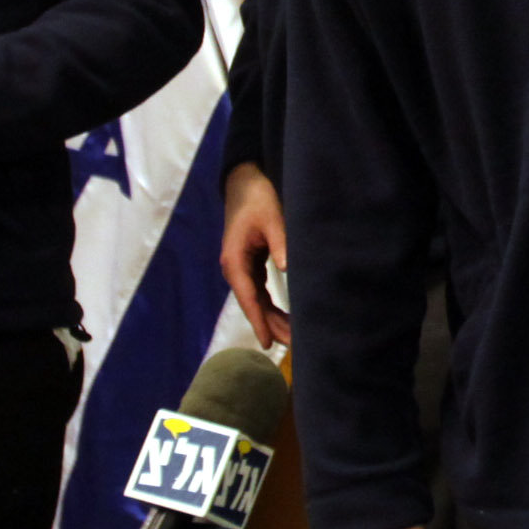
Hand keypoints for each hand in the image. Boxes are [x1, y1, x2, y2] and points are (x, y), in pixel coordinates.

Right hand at [220, 163, 291, 348]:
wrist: (245, 183)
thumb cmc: (258, 199)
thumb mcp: (272, 218)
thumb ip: (280, 242)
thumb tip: (286, 267)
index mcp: (235, 260)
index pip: (248, 298)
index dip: (259, 321)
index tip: (268, 343)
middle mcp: (234, 268)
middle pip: (253, 304)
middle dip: (271, 325)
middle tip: (293, 345)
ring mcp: (241, 268)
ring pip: (257, 300)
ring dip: (273, 318)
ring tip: (294, 337)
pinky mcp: (250, 264)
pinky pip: (260, 291)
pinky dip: (271, 306)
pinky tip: (285, 318)